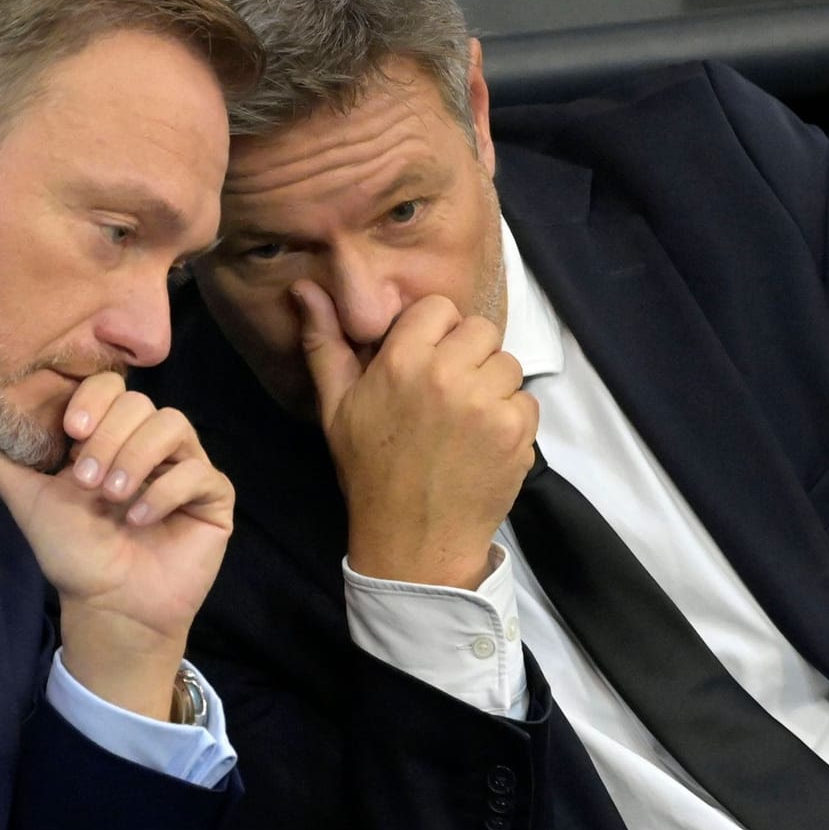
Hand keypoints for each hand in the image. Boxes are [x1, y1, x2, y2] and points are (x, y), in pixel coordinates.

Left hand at [0, 372, 233, 719]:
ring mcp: (184, 467)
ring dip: (136, 457)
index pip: (111, 388)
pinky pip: (200, 471)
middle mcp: (150, 445)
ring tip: (113, 497)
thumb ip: (3, 463)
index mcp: (111, 437)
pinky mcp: (213, 496)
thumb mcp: (30, 502)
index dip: (93, 399)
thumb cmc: (75, 554)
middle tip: (86, 481)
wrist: (110, 606)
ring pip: (173, 425)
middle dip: (109, 437)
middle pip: (141, 402)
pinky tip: (142, 519)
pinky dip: (167, 490)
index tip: (71, 431)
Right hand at [295, 281, 537, 590]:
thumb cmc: (370, 472)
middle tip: (448, 393)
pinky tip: (483, 443)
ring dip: (492, 386)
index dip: (435, 333)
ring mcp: (487, 403)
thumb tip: (303, 288)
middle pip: (481, 330)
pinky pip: (525, 401)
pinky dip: (511, 419)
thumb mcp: (336, 407)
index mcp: (402, 361)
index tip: (425, 362)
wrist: (413, 541)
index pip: (439, 307)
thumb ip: (324, 343)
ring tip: (465, 421)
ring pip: (507, 365)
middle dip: (468, 355)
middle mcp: (448, 374)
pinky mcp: (516, 432)